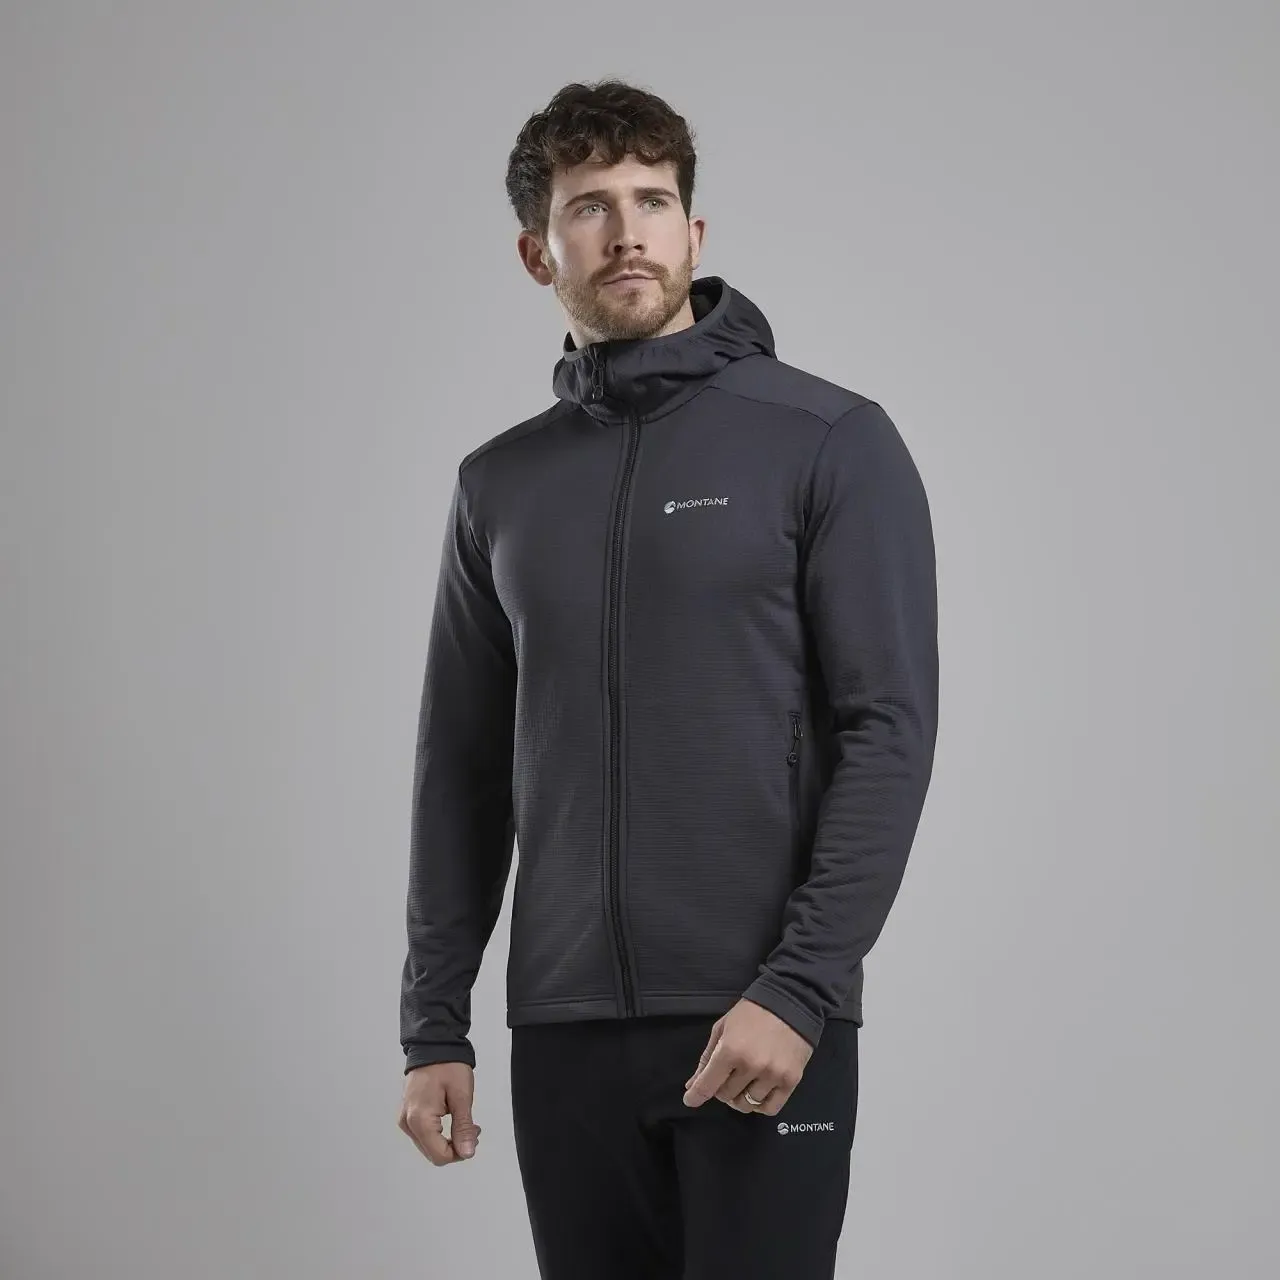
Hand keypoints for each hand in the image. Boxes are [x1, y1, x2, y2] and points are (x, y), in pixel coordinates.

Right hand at [397, 1062, 481, 1164]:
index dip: (460, 1151)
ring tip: (465, 1123)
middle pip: (433, 1153)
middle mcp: (408, 1122)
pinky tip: (452, 1119)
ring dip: (448, 1140)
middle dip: (455, 1146)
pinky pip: (424, 1134)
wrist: (433, 1044)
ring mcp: (405, 1118)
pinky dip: (439, 1133)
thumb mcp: (462, 1096)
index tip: (473, 1135)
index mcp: (419, 1119)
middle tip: (473, 1129)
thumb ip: (463, 1127)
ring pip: (429, 1145)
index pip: (440, 1155)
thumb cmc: (448, 1065)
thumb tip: (467, 1152)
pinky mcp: (408, 1114)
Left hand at [682, 998, 813, 1114]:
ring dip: (740, 1096)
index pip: (708, 1085)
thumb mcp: (723, 1028)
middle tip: (727, 1075)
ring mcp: (772, 1075)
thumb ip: (707, 1057)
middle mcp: (751, 1066)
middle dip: (721, 1088)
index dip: (695, 1096)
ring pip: (747, 1105)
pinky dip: (760, 1105)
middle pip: (726, 1096)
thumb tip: (693, 1085)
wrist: (791, 1003)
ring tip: (743, 1082)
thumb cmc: (752, 1013)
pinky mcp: (790, 1081)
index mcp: (730, 1050)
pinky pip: (770, 1108)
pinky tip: (758, 1092)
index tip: (691, 1100)